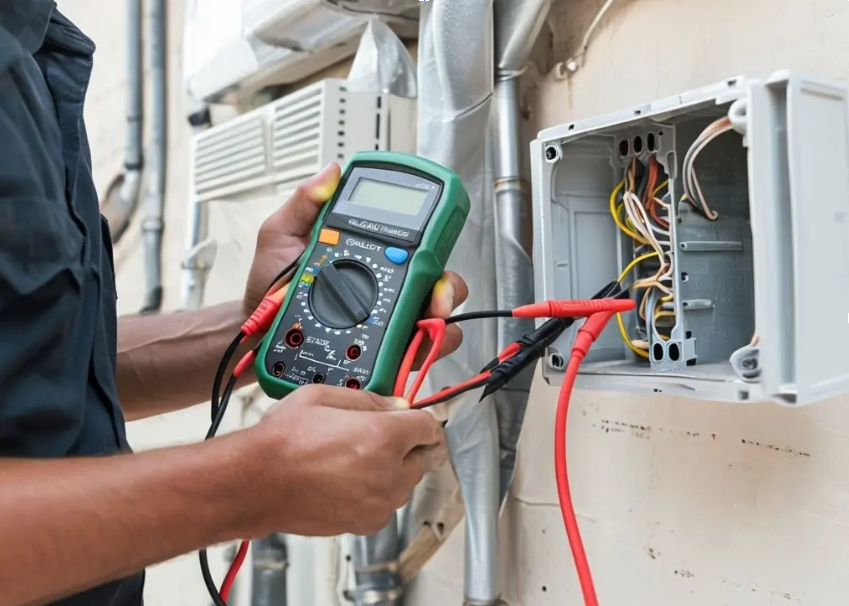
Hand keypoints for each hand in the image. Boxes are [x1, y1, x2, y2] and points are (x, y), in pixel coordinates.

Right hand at [242, 384, 446, 536]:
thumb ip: (370, 400)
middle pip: (421, 457)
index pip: (428, 427)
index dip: (421, 419)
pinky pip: (386, 504)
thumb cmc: (283, 441)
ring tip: (354, 459)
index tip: (415, 419)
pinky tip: (347, 479)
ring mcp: (378, 503)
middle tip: (376, 436)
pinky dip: (376, 493)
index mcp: (383, 438)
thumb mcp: (324, 397)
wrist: (255, 483)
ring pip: (405, 483)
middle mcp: (388, 474)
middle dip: (406, 445)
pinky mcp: (365, 523)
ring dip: (392, 470)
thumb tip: (397, 405)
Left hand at [243, 163, 468, 364]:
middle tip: (434, 287)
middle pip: (438, 279)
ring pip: (438, 315)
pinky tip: (411, 345)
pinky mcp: (386, 351)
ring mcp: (390, 319)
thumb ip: (304, 203)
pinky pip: (420, 350)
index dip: (435, 233)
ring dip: (440, 315)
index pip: (415, 239)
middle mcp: (388, 285)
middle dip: (446, 283)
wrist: (259, 333)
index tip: (435, 235)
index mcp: (370, 254)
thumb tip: (330, 173)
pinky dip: (425, 348)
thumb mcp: (281, 236)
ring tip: (427, 318)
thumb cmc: (270, 287)